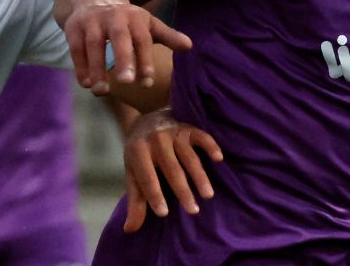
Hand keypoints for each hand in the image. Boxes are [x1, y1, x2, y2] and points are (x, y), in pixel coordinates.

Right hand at [62, 0, 190, 94]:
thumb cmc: (125, 18)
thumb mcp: (147, 23)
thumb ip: (167, 36)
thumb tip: (189, 46)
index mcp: (135, 17)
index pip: (142, 39)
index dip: (145, 60)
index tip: (147, 81)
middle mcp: (114, 16)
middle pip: (120, 37)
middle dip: (123, 58)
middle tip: (127, 82)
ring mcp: (92, 21)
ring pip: (94, 44)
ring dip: (97, 67)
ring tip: (101, 91)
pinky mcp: (74, 27)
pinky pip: (76, 47)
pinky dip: (80, 65)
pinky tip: (86, 83)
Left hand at [123, 109, 222, 232]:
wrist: (146, 120)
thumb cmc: (140, 155)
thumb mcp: (133, 174)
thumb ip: (135, 201)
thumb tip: (130, 229)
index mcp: (138, 152)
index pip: (147, 178)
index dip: (155, 196)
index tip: (164, 214)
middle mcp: (156, 140)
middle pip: (171, 169)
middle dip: (182, 190)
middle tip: (193, 211)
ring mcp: (173, 132)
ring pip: (189, 156)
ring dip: (199, 176)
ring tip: (208, 195)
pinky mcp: (188, 128)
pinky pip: (201, 136)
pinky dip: (211, 146)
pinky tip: (219, 159)